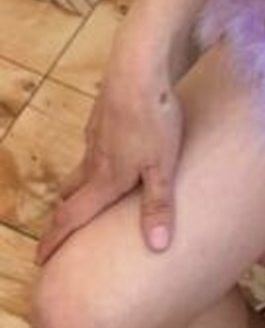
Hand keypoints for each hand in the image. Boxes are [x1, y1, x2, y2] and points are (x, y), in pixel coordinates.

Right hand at [34, 26, 184, 267]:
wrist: (138, 68)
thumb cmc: (152, 120)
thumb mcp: (161, 166)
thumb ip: (158, 205)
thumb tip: (157, 247)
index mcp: (105, 178)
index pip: (72, 217)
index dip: (54, 240)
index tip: (40, 259)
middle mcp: (95, 159)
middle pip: (71, 193)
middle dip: (64, 214)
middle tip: (60, 230)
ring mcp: (96, 134)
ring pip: (81, 167)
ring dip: (77, 185)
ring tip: (84, 195)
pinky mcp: (103, 114)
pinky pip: (94, 145)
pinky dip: (95, 159)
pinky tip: (109, 153)